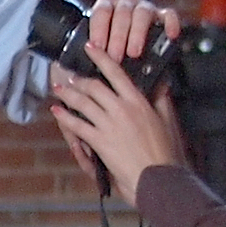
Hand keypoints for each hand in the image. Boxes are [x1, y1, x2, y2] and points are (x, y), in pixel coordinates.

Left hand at [49, 0, 184, 204]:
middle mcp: (121, 109)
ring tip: (58, 88)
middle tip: (69, 75)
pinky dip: (65, 117)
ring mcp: (108, 125)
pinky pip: (77, 126)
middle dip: (79, 79)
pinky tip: (57, 111)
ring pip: (83, 103)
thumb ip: (161, 99)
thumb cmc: (167, 153)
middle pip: (94, 86)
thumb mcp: (168, 121)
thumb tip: (160, 82)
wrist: (159, 179)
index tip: (89, 48)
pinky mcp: (100, 142)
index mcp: (138, 101)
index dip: (100, 58)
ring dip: (68, 94)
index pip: (116, 73)